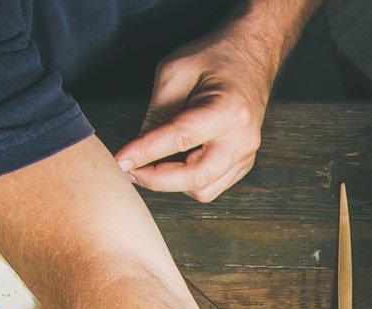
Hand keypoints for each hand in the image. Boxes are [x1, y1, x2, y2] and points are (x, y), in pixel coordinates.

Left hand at [114, 15, 286, 200]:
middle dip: (157, 179)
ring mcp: (246, 153)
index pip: (181, 139)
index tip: (120, 160)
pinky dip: (188, 181)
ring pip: (203, 189)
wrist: (250, 56)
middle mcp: (242, 138)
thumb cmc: (213, 58)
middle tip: (130, 169)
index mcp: (229, 110)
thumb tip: (138, 151)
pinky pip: (212, 186)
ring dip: (172, 182)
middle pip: (196, 178)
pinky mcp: (243, 162)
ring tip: (152, 163)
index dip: (146, 152)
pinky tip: (174, 163)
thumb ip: (157, 114)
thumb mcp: (174, 73)